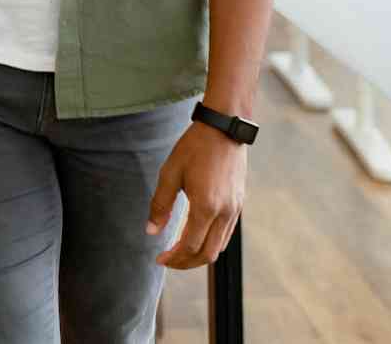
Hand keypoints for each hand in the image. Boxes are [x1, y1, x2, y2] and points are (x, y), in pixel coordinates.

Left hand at [147, 122, 246, 268]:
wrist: (224, 128)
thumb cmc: (194, 147)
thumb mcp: (170, 173)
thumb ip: (160, 204)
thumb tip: (151, 231)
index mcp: (206, 206)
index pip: (190, 246)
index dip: (174, 258)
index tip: (159, 259)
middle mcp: (225, 212)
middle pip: (208, 254)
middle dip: (186, 263)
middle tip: (168, 260)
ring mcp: (235, 209)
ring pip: (220, 247)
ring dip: (200, 255)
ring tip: (180, 252)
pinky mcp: (239, 204)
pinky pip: (226, 234)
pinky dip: (211, 242)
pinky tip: (197, 236)